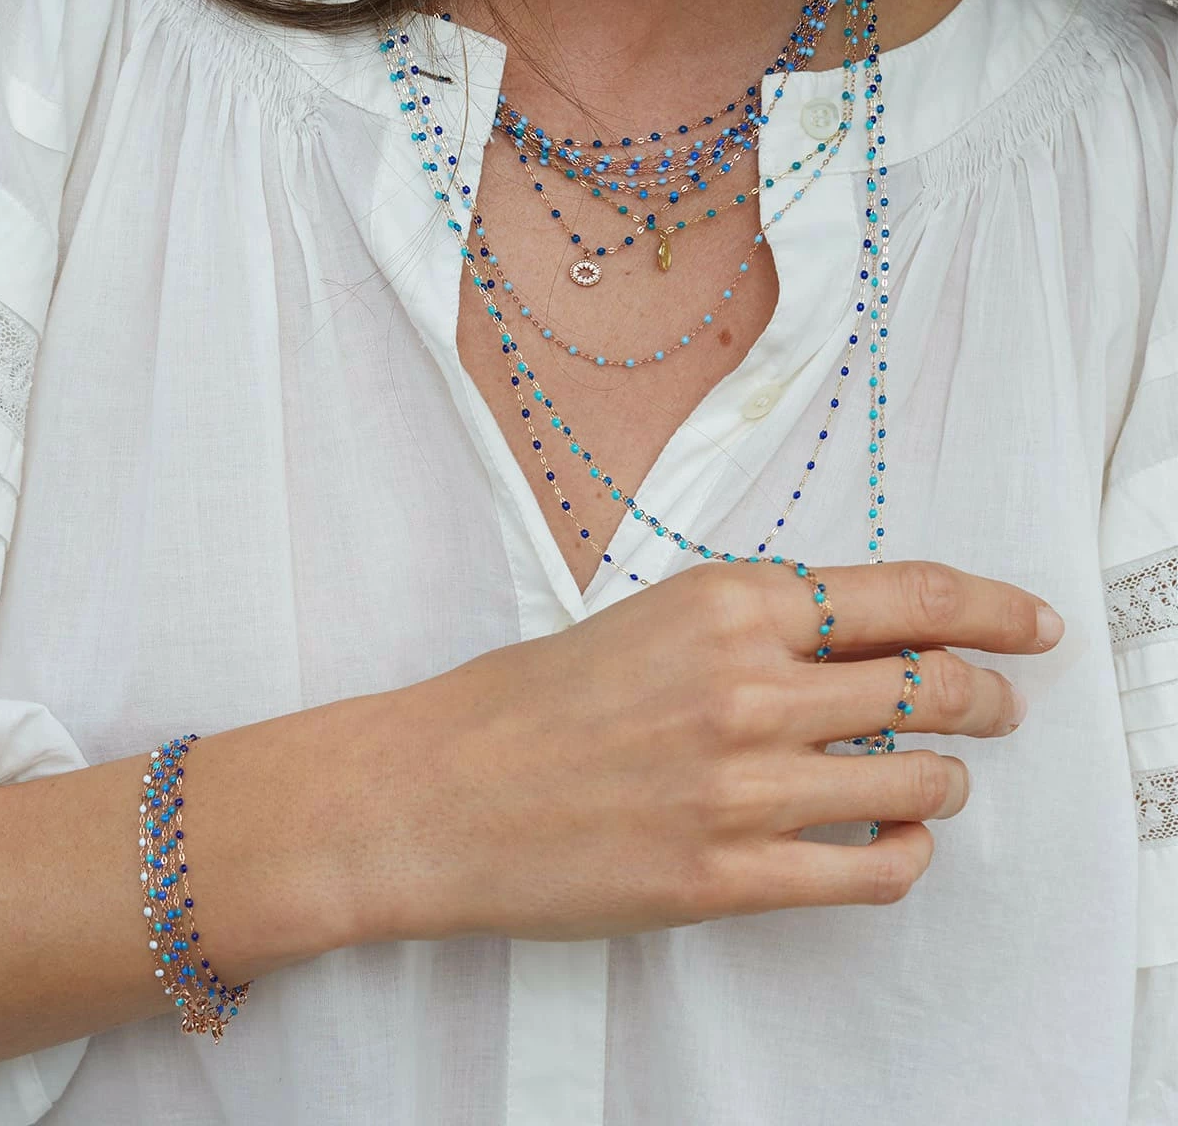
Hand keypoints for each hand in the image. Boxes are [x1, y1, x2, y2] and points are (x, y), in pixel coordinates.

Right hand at [378, 557, 1060, 942]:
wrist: (439, 791)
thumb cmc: (532, 698)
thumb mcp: (651, 619)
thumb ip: (758, 624)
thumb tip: (870, 641)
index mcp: (725, 602)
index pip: (905, 595)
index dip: (992, 608)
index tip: (1033, 624)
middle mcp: (747, 686)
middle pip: (931, 688)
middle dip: (987, 698)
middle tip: (999, 706)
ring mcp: (741, 787)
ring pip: (919, 783)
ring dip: (948, 781)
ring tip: (934, 781)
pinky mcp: (726, 877)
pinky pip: (871, 870)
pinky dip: (908, 854)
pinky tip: (896, 842)